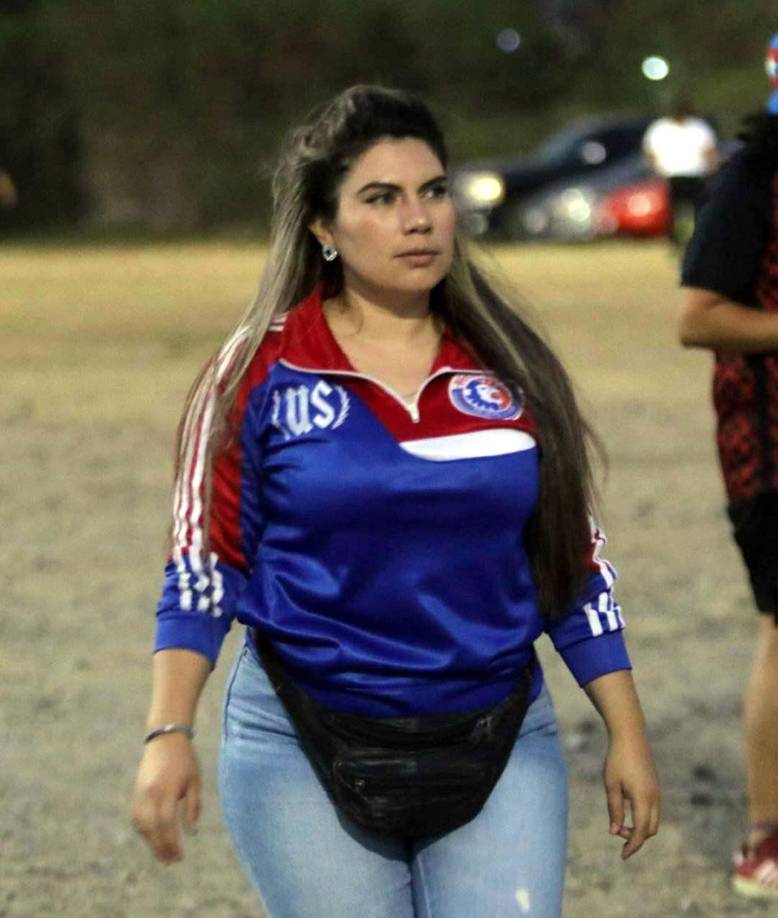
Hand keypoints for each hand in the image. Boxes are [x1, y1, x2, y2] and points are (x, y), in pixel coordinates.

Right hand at [131, 733, 200, 864]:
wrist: (165, 739)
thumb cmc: (185, 760)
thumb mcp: (195, 781)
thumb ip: (193, 807)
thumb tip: (191, 833)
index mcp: (166, 789)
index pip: (166, 823)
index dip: (172, 842)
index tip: (180, 855)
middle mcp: (149, 793)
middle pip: (152, 828)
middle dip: (161, 848)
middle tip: (171, 862)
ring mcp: (140, 793)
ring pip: (142, 826)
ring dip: (151, 843)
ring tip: (163, 856)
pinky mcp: (136, 793)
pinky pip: (137, 818)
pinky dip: (144, 832)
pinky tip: (154, 840)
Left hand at [603, 732, 659, 859]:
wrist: (630, 736)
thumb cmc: (617, 759)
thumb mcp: (611, 785)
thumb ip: (614, 809)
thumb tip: (615, 832)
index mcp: (643, 798)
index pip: (641, 831)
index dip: (632, 846)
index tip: (622, 856)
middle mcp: (655, 797)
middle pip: (650, 829)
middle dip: (635, 837)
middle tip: (616, 832)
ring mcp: (657, 792)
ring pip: (653, 820)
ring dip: (639, 827)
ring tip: (620, 822)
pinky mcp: (655, 786)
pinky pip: (653, 809)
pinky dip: (642, 816)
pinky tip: (627, 809)